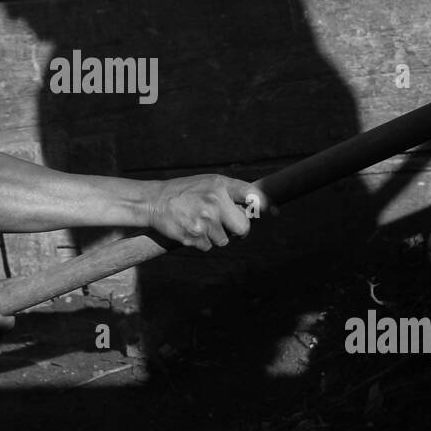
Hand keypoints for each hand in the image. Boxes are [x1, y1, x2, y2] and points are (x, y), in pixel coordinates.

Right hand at [146, 175, 263, 250]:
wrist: (154, 201)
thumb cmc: (186, 191)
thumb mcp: (209, 183)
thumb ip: (232, 193)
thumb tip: (257, 210)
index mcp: (220, 186)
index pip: (252, 195)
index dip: (266, 205)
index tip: (275, 213)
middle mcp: (215, 202)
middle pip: (243, 228)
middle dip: (238, 231)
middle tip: (228, 225)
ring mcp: (204, 221)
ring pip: (225, 241)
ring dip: (216, 236)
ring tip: (200, 221)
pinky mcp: (194, 236)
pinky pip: (208, 247)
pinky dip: (202, 242)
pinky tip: (191, 228)